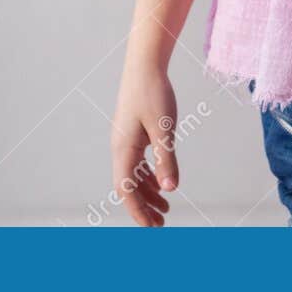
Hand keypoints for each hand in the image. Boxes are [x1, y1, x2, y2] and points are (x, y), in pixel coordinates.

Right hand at [110, 62, 178, 226]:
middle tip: (160, 225)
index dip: (138, 211)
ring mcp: (126, 140)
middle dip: (143, 207)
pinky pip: (138, 163)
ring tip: (166, 209)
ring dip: (148, 193)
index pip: (125, 189)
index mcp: (123, 149)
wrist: (145, 64)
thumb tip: (171, 189)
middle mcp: (120, 147)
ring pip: (134, 175)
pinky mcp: (134, 132)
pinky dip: (149, 176)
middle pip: (129, 186)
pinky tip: (163, 184)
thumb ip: (166, 159)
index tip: (151, 227)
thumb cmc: (153, 93)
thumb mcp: (164, 128)